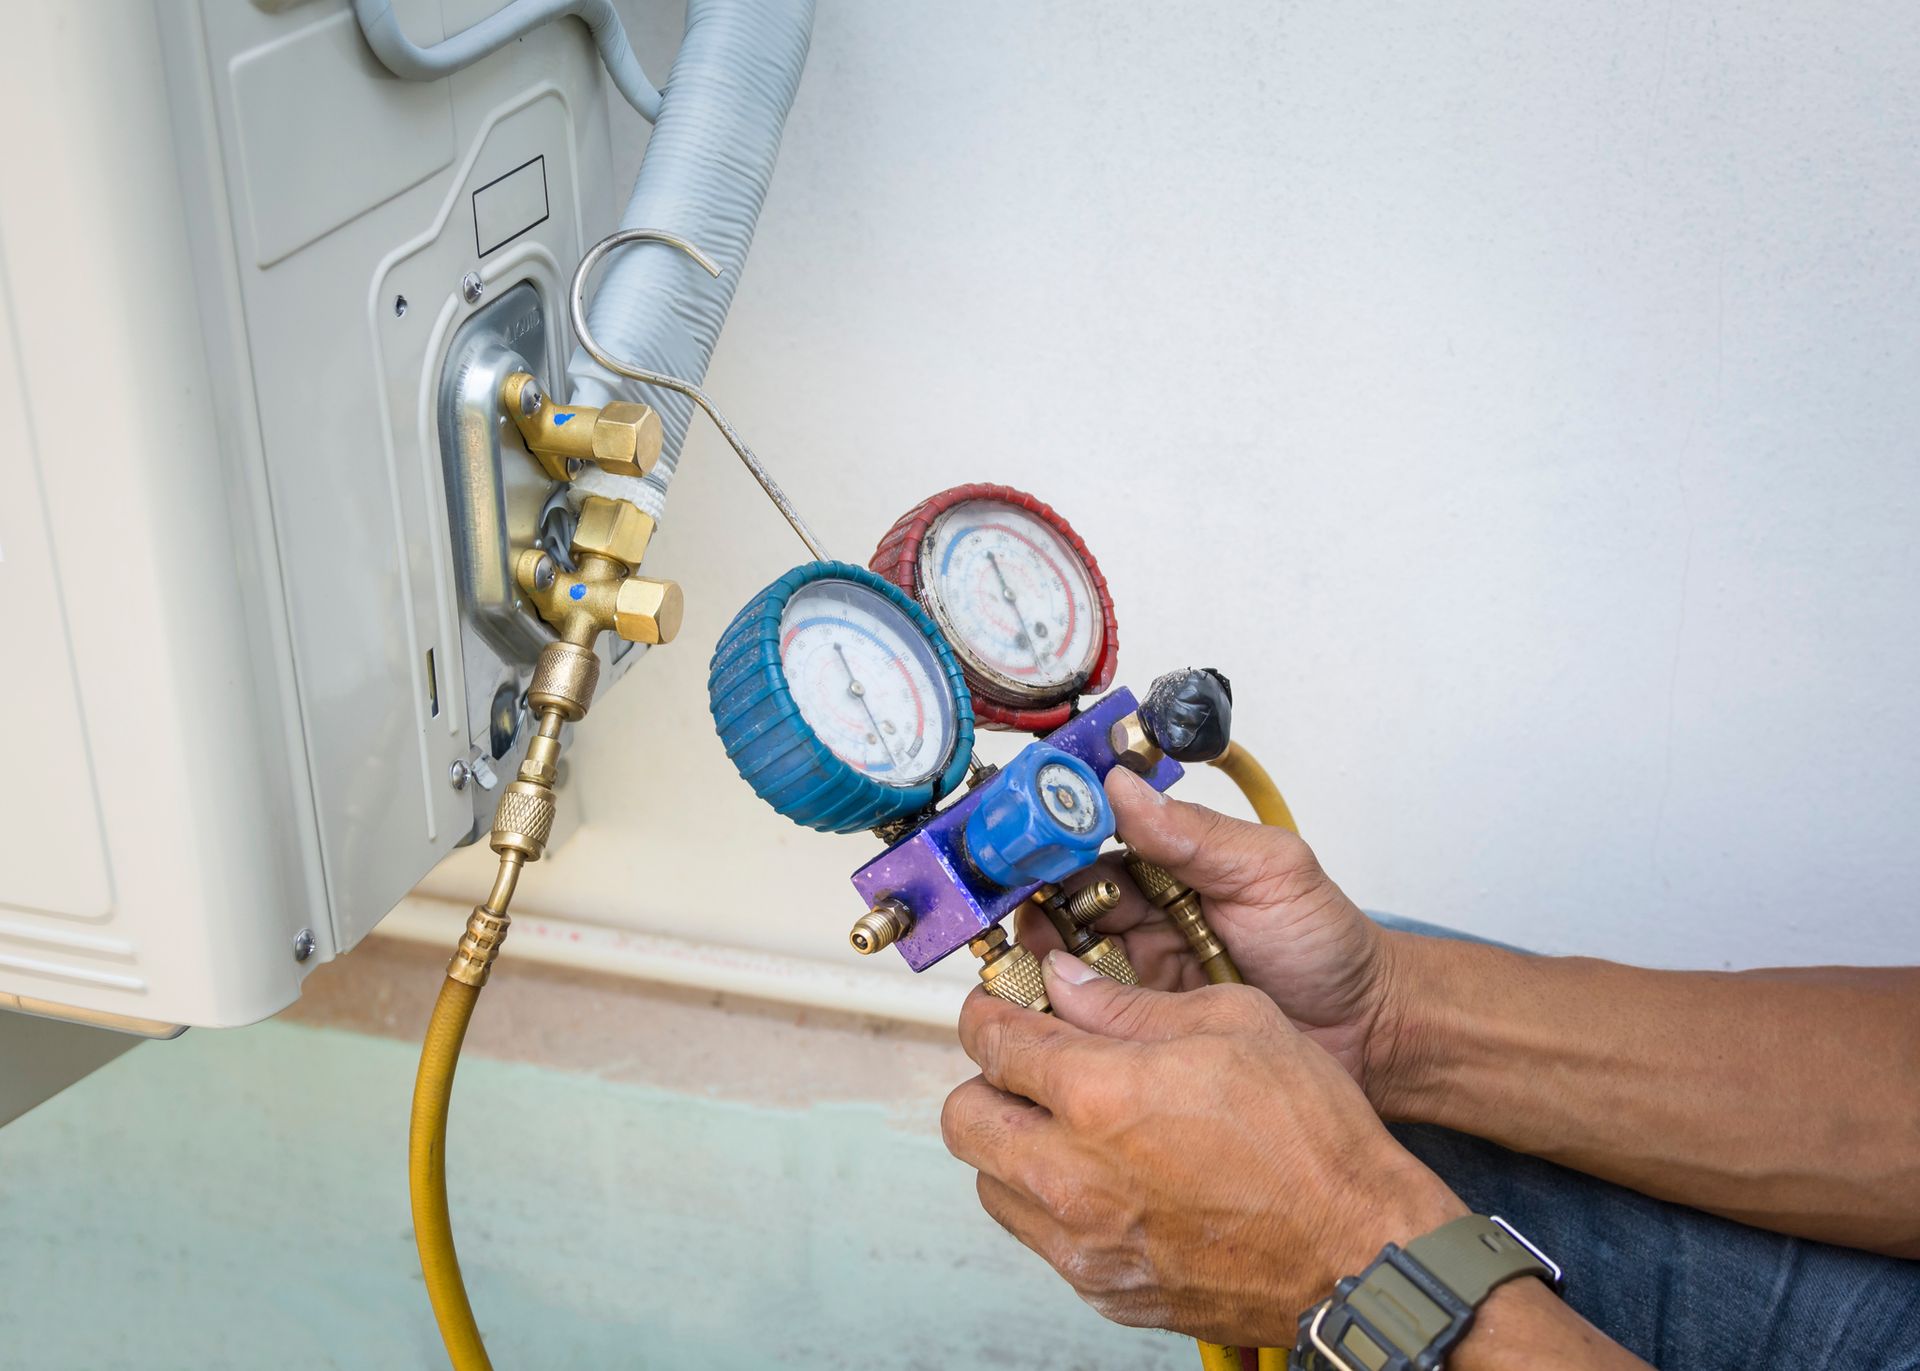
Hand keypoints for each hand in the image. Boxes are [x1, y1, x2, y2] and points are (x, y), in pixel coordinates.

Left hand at [942, 954, 1463, 1345]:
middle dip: (989, 1081)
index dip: (990, 1012)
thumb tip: (1066, 982)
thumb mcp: (1233, 1023)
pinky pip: (1042, 1238)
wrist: (1360, 1251)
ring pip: (993, 1184)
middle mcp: (1073, 1177)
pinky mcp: (1105, 1289)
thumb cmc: (1312, 1140)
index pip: (991, 1042)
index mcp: (1097, 1097)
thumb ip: (1128, 1003)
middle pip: (964, 1118)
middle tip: (1032, 1066)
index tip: (1001, 1007)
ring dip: (1017, 1145)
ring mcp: (1085, 1243)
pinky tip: (1111, 1179)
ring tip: (1074, 1125)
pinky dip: (1056, 1203)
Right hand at [1017, 766, 1403, 1093]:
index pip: (1089, 842)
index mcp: (1167, 863)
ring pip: (1062, 963)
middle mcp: (1142, 914)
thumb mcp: (1271, 871)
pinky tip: (1049, 1019)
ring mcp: (1137, 974)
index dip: (1049, 842)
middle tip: (1017, 922)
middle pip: (1059, 904)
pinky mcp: (1140, 1029)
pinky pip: (1086, 1019)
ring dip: (1039, 965)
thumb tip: (1121, 787)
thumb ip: (1197, 834)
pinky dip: (1062, 1017)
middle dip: (1029, 909)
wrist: (1365, 1033)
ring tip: (1029, 973)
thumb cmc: (1326, 945)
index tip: (1019, 848)